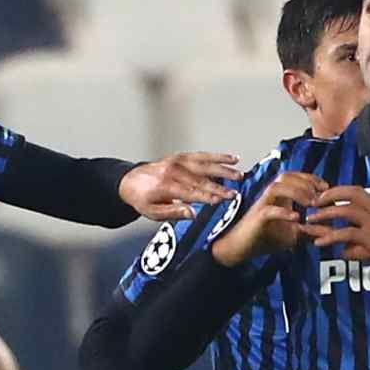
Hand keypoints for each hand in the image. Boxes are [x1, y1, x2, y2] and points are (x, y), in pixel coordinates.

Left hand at [118, 152, 242, 220]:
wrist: (130, 181)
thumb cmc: (143, 199)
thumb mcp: (153, 212)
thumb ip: (173, 212)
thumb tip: (192, 213)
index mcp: (165, 186)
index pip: (191, 192)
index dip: (207, 196)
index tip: (222, 200)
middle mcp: (173, 171)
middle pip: (201, 179)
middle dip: (220, 187)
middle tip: (235, 193)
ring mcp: (178, 161)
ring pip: (205, 165)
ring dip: (224, 169)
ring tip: (239, 175)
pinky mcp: (182, 156)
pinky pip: (203, 155)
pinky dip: (218, 157)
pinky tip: (232, 159)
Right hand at [212, 172, 327, 266]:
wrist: (241, 249)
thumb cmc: (265, 238)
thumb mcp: (293, 235)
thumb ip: (310, 230)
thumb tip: (331, 230)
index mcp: (278, 196)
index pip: (294, 177)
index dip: (311, 178)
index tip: (326, 187)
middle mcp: (269, 197)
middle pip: (286, 176)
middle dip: (305, 182)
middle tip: (320, 194)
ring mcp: (262, 205)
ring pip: (276, 187)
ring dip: (296, 192)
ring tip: (310, 203)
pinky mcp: (256, 218)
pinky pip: (269, 210)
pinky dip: (283, 212)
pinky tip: (296, 218)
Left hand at [301, 186, 369, 282]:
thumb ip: (362, 243)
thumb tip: (345, 250)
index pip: (356, 191)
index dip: (337, 191)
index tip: (321, 197)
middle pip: (350, 193)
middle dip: (328, 196)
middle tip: (312, 204)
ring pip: (346, 211)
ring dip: (325, 215)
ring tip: (309, 221)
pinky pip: (348, 234)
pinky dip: (331, 237)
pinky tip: (319, 243)